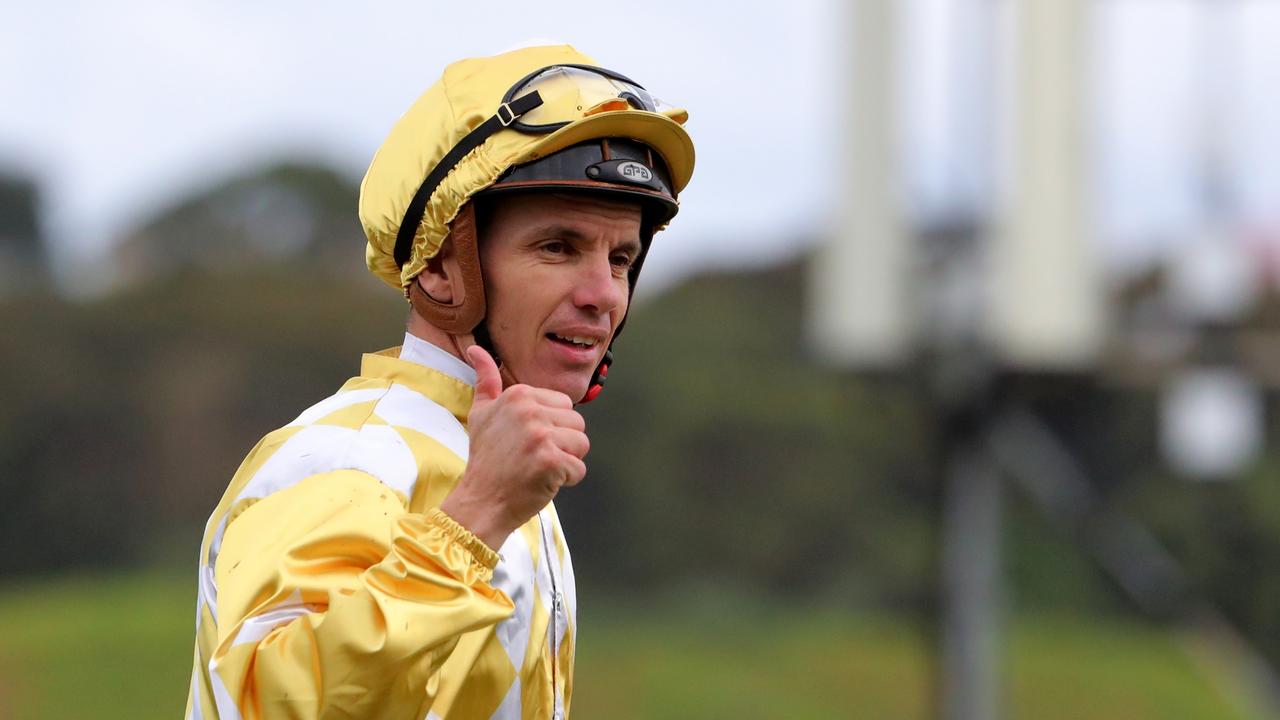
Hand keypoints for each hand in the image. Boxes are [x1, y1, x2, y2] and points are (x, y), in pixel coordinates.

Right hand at [440, 345, 588, 549]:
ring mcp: (540, 436)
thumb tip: (476, 349)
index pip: (563, 405)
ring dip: (566, 461)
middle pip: (576, 423)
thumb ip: (486, 379)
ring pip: (581, 444)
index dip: (551, 427)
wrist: (481, 500)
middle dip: (562, 443)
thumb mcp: (481, 413)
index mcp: (518, 395)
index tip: (526, 441)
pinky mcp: (551, 461)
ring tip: (539, 468)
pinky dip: (566, 480)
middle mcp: (529, 411)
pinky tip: (543, 481)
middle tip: (533, 457)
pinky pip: (579, 469)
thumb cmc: (485, 459)